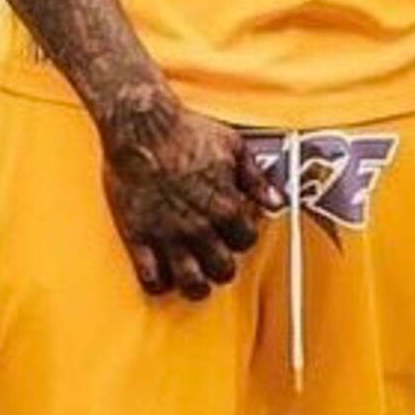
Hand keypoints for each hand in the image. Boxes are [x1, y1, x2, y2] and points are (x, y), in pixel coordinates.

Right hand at [98, 97, 266, 300]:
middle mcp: (199, 226)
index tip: (237, 233)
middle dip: (225, 268)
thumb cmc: (186, 131)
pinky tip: (162, 280)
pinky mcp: (138, 237)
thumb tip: (277, 201)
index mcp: (225, 205)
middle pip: (222, 268)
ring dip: (196, 287)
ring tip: (197, 286)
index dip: (244, 238)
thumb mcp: (234, 148)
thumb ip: (256, 179)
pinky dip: (159, 284)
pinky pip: (150, 275)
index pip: (246, 240)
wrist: (141, 127)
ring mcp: (168, 234)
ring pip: (189, 280)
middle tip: (220, 264)